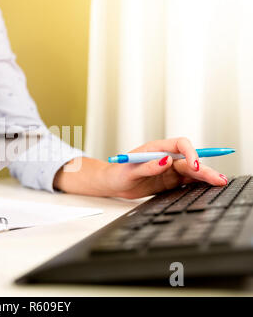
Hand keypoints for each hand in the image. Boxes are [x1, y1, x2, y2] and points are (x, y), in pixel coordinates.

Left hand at [54, 137, 227, 198]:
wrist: (113, 183)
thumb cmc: (118, 173)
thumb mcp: (130, 171)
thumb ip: (148, 166)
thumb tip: (166, 160)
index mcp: (157, 148)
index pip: (180, 145)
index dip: (191, 153)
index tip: (195, 166)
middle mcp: (166, 157)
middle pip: (190, 159)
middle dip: (204, 167)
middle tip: (217, 178)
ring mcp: (169, 169)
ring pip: (191, 171)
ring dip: (206, 175)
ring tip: (220, 182)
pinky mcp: (170, 180)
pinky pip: (187, 181)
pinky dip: (198, 183)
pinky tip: (209, 187)